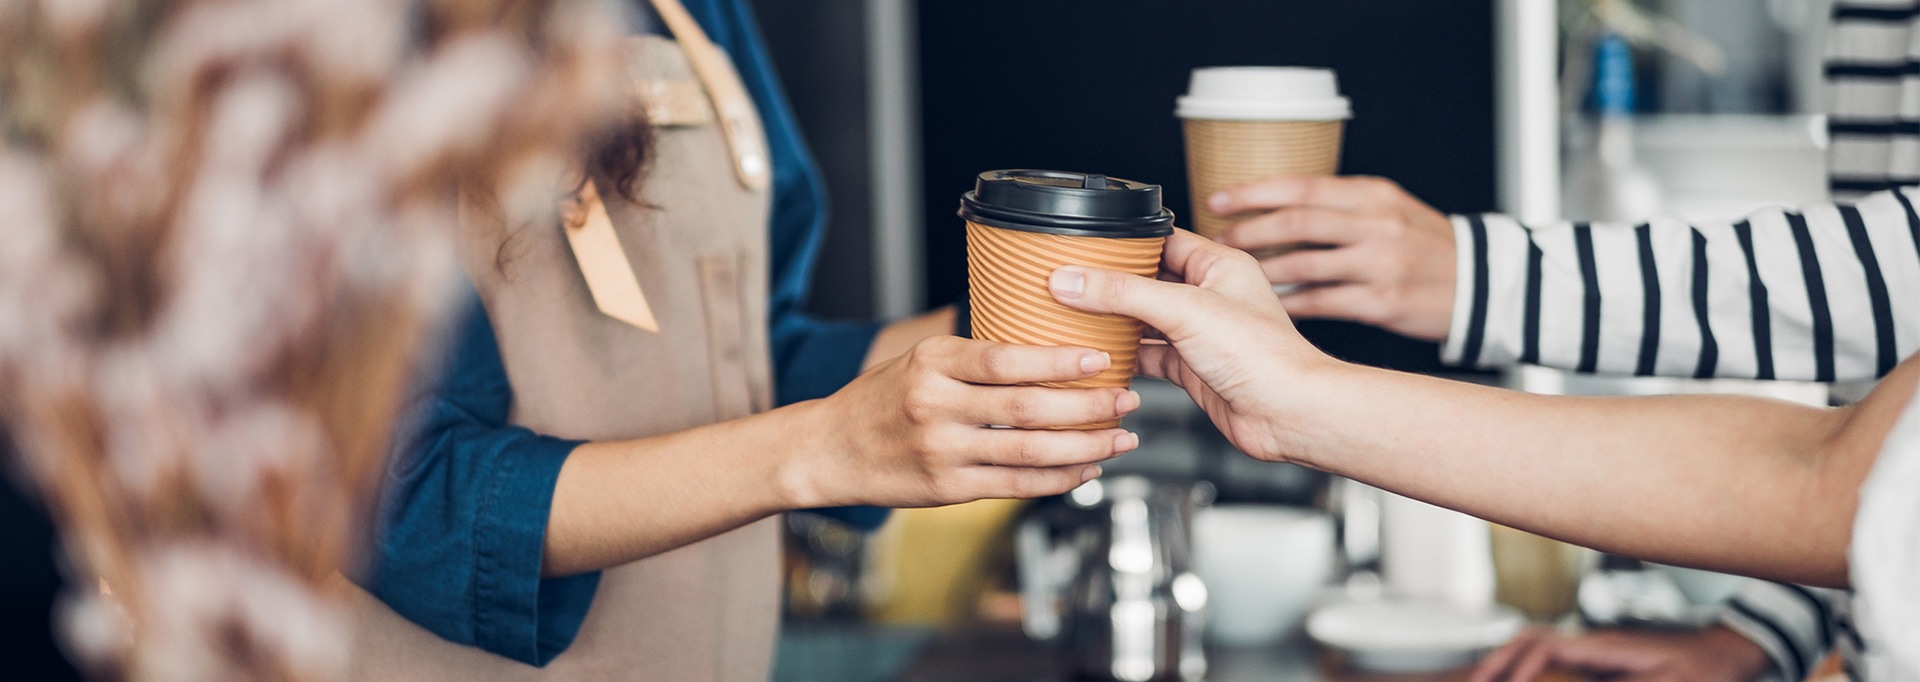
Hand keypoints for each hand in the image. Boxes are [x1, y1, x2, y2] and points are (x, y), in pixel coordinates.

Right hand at [798, 336, 1141, 507]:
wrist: (828, 449)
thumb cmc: (880, 400)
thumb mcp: (918, 359)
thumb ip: (973, 357)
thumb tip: (1044, 345)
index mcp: (932, 362)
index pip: (1006, 359)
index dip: (1058, 361)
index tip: (1099, 359)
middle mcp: (935, 405)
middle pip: (1026, 406)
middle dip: (1087, 406)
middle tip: (1126, 399)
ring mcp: (941, 450)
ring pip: (1028, 450)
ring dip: (1084, 446)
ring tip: (1120, 439)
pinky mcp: (946, 489)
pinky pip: (1014, 486)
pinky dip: (1056, 479)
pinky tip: (1084, 469)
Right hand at [1048, 229, 1335, 462]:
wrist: (1288, 414)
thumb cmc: (1263, 356)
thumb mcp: (1184, 310)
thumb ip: (1124, 293)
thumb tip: (1073, 280)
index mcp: (1219, 265)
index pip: (1161, 240)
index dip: (1123, 242)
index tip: (1084, 246)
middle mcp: (1210, 296)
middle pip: (1147, 281)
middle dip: (1111, 284)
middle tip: (1070, 281)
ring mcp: (1200, 334)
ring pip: (1145, 320)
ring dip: (1114, 321)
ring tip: (1074, 315)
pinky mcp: (1192, 369)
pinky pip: (1149, 355)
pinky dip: (1125, 356)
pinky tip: (1100, 355)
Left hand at [1209, 176, 1455, 340]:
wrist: (1481, 283)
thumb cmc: (1425, 244)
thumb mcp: (1389, 207)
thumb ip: (1340, 204)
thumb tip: (1274, 204)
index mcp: (1373, 195)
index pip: (1302, 186)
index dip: (1254, 192)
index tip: (1218, 199)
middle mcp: (1377, 225)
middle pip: (1298, 222)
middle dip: (1249, 231)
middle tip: (1217, 241)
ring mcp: (1380, 265)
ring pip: (1304, 264)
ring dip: (1262, 270)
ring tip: (1235, 276)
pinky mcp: (1382, 302)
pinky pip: (1321, 303)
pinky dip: (1289, 304)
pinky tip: (1268, 305)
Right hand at [1470, 626, 1771, 681]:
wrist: (1728, 653)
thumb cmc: (1706, 669)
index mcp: (1605, 647)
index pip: (1545, 647)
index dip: (1518, 667)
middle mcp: (1594, 643)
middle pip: (1530, 640)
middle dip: (1499, 661)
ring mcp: (1595, 650)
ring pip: (1537, 646)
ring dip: (1509, 661)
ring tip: (1486, 680)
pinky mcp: (1600, 660)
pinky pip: (1552, 658)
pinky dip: (1528, 667)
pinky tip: (1520, 678)